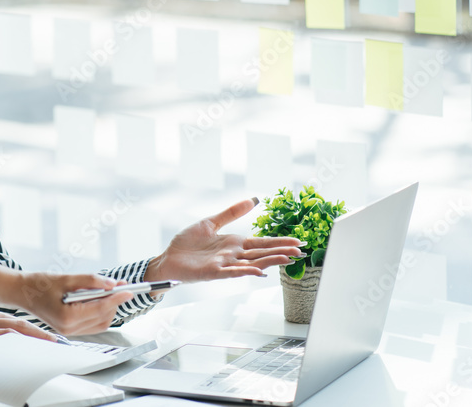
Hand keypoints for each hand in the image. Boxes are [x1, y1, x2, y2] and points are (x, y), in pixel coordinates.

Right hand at [0, 308, 56, 360]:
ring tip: (46, 348)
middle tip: (57, 342)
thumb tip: (8, 336)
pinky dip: (7, 347)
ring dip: (29, 340)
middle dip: (40, 334)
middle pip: (19, 326)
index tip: (53, 338)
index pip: (18, 322)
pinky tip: (18, 353)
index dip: (37, 330)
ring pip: (9, 334)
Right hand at [15, 272, 132, 334]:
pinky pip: (92, 323)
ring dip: (108, 307)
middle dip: (114, 302)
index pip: (100, 309)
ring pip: (100, 322)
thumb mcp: (66, 278)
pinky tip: (99, 297)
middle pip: (103, 317)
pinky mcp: (69, 329)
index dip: (117, 298)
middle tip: (120, 285)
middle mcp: (69, 328)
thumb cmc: (39, 284)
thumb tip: (111, 284)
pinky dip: (99, 311)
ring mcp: (69, 331)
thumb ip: (90, 281)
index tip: (129, 289)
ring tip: (111, 289)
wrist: (21, 292)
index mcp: (67, 317)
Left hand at [145, 198, 304, 283]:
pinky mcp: (212, 272)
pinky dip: (244, 271)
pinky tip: (258, 271)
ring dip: (269, 261)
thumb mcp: (211, 222)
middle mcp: (233, 255)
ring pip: (251, 263)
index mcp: (234, 244)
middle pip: (261, 253)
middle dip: (281, 251)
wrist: (168, 258)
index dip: (279, 242)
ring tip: (288, 259)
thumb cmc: (188, 243)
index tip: (298, 241)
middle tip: (302, 251)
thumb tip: (253, 200)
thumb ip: (231, 213)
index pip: (261, 242)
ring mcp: (224, 264)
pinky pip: (231, 272)